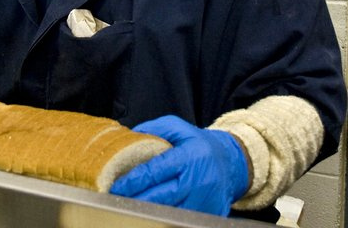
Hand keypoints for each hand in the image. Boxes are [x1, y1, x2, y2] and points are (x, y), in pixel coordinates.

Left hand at [110, 115, 248, 216]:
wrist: (232, 162)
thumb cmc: (200, 145)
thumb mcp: (179, 128)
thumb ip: (154, 129)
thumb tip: (129, 136)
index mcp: (190, 157)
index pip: (156, 172)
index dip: (133, 181)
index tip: (115, 186)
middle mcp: (199, 181)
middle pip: (160, 197)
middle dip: (135, 199)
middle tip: (116, 199)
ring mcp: (205, 201)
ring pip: (169, 212)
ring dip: (148, 211)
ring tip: (129, 206)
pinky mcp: (210, 214)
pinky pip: (182, 218)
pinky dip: (165, 216)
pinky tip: (151, 212)